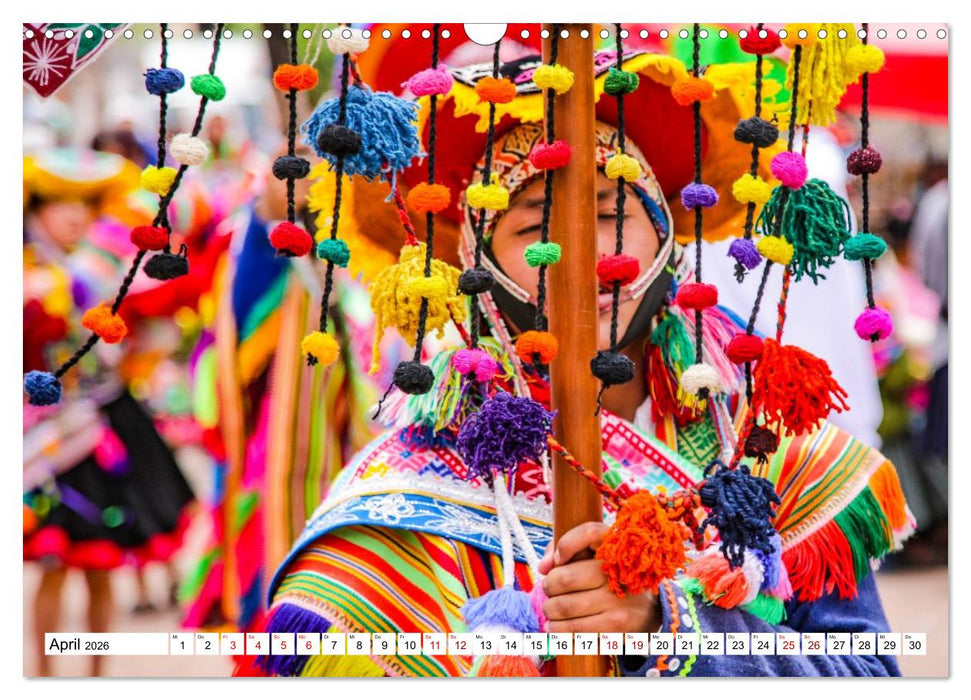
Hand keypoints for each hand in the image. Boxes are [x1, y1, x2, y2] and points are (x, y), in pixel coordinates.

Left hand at [537, 521, 660, 634]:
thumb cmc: (609, 576)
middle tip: (549, 590)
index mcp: (614, 546)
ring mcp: (618, 599)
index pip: (588, 533)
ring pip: (565, 606)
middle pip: (565, 578)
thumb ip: (566, 549)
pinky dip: (558, 629)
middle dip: (548, 586)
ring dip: (550, 609)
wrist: (648, 609)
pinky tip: (557, 626)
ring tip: (551, 609)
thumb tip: (543, 567)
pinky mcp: (617, 626)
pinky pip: (575, 629)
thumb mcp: (594, 554)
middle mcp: (618, 571)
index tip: (559, 559)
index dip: (566, 544)